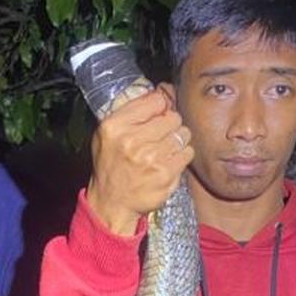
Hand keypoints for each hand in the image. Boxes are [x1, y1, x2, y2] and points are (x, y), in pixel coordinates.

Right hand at [86, 85, 192, 235]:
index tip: (158, 114)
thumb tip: (161, 92)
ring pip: (183, 134)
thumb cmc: (111, 166)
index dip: (160, 106)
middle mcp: (132, 141)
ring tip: (165, 149)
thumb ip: (131, 112)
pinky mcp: (166, 174)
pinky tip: (169, 161)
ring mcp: (150, 158)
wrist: (112, 202)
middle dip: (170, 124)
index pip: (154, 101)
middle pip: (172, 117)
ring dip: (177, 140)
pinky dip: (181, 156)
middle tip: (162, 135)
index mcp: (115, 126)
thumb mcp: (107, 134)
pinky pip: (187, 153)